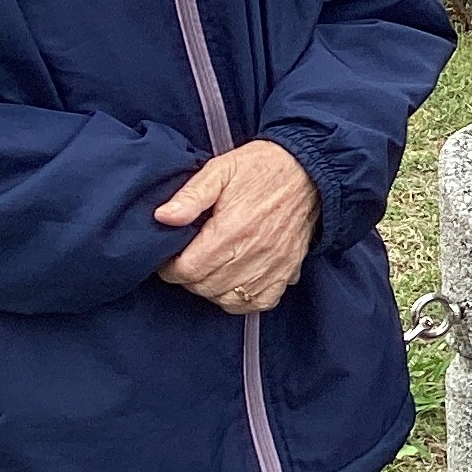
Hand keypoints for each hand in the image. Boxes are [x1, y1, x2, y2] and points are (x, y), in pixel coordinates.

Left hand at [155, 142, 318, 315]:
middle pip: (204, 286)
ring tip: (207, 270)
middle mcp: (253, 253)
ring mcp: (272, 266)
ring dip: (211, 289)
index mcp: (231, 230)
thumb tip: (163, 217)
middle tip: (187, 260)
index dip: (169, 268)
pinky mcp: (287, 271)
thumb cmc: (261, 169)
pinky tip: (233, 282)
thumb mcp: (220, 170)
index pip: (188, 270)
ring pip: (228, 298)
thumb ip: (190, 196)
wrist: (307, 171)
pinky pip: (259, 302)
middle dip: (187, 277)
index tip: (169, 257)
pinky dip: (241, 299)